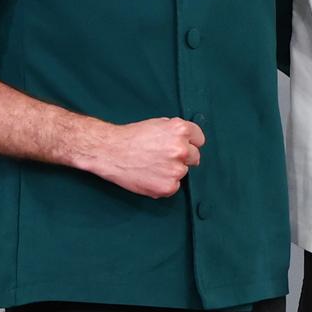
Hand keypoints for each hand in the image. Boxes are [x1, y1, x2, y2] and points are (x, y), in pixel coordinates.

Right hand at [81, 117, 204, 198]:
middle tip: (163, 157)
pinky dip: (164, 183)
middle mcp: (182, 149)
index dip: (190, 142)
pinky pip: (173, 186)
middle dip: (183, 157)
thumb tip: (188, 141)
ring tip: (152, 165)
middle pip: (195, 157)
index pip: (199, 139)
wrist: (111, 152)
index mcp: (181, 130)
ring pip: (183, 172)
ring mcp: (176, 170)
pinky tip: (149, 175)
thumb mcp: (158, 124)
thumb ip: (176, 133)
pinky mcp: (168, 187)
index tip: (183, 145)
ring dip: (172, 171)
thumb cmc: (132, 137)